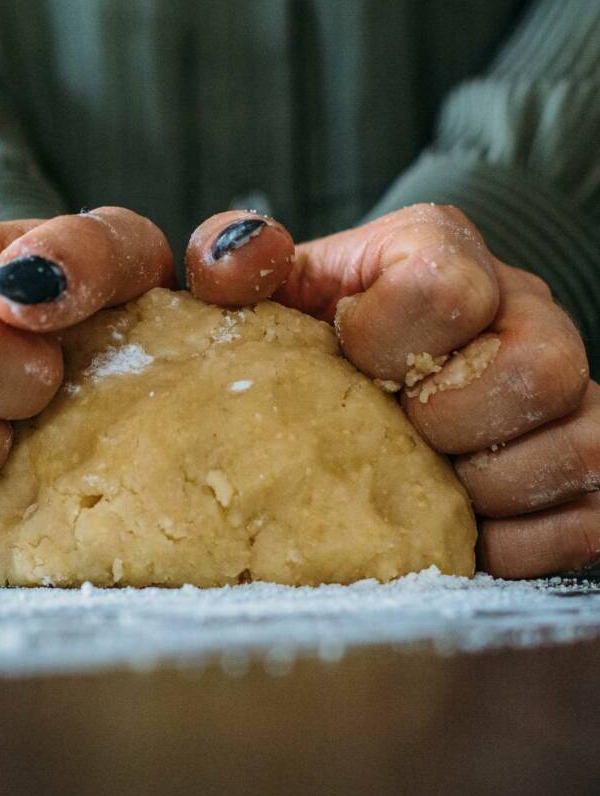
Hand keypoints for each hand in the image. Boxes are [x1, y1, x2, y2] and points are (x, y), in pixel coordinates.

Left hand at [185, 204, 593, 577]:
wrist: (355, 382)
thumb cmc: (304, 340)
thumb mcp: (263, 296)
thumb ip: (232, 262)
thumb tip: (234, 257)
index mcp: (440, 252)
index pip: (447, 288)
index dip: (388, 344)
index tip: (350, 365)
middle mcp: (522, 309)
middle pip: (540, 367)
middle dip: (448, 423)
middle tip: (394, 433)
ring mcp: (567, 390)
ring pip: (581, 446)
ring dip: (485, 490)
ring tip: (422, 485)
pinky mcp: (585, 465)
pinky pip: (591, 517)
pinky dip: (520, 543)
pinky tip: (461, 530)